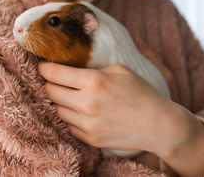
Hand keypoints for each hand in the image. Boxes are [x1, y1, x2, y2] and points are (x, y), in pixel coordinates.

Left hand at [39, 62, 172, 151]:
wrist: (158, 125)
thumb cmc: (142, 93)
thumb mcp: (121, 70)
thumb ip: (95, 65)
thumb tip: (73, 63)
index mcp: (94, 81)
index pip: (54, 74)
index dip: (45, 68)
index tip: (44, 67)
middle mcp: (87, 103)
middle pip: (51, 92)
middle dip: (50, 84)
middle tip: (56, 81)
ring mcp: (88, 124)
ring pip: (58, 110)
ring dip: (62, 102)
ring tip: (72, 96)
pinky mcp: (90, 139)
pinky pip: (70, 126)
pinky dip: (72, 118)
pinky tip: (83, 112)